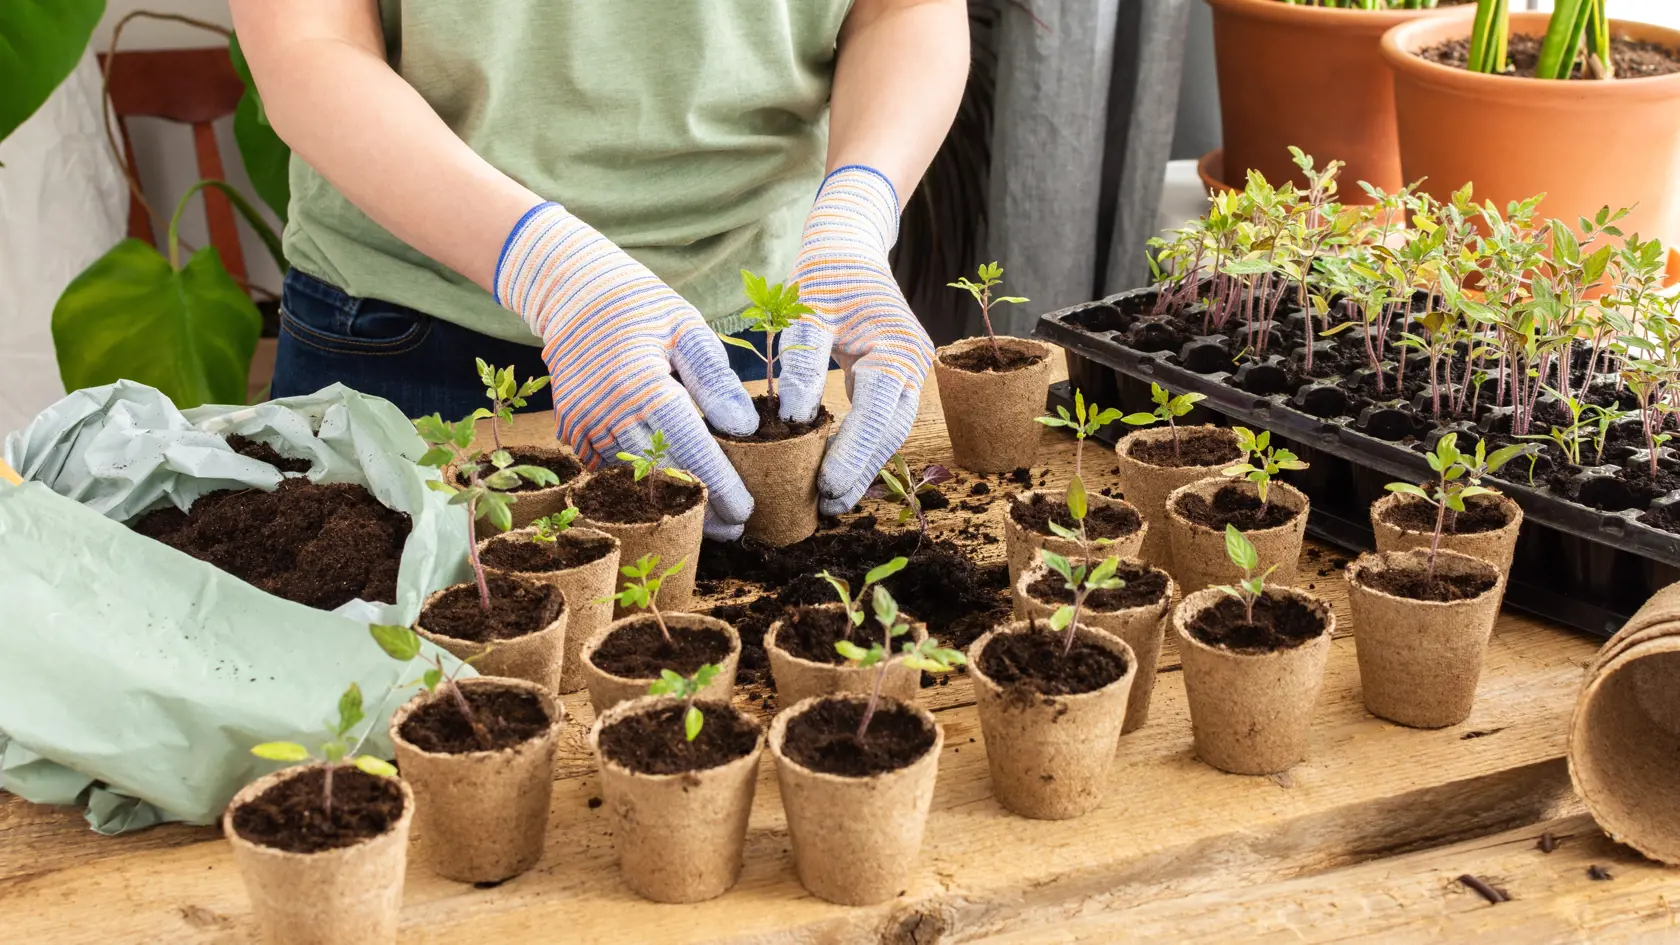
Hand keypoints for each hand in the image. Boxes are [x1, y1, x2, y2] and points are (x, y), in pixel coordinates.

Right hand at [496, 203, 757, 540]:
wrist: (571, 292)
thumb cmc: (640, 306)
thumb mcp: (686, 326)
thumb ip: (715, 378)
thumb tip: (745, 427)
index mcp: (640, 383)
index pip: (688, 447)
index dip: (718, 483)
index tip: (746, 510)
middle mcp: (606, 411)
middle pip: (660, 474)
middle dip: (699, 506)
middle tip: (734, 528)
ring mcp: (583, 424)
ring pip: (632, 480)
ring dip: (670, 501)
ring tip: (708, 520)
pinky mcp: (571, 429)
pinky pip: (608, 469)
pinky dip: (639, 485)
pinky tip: (668, 496)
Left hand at [778, 165, 933, 515]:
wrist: (849, 245)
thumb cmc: (825, 272)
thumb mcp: (806, 307)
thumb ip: (802, 360)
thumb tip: (794, 418)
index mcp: (899, 348)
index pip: (877, 413)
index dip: (853, 454)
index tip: (825, 487)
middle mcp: (914, 364)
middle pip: (891, 431)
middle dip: (860, 471)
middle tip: (826, 507)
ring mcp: (909, 372)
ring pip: (890, 431)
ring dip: (863, 466)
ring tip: (831, 501)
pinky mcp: (894, 377)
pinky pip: (882, 420)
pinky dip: (862, 447)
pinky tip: (838, 472)